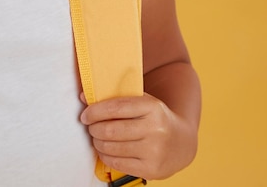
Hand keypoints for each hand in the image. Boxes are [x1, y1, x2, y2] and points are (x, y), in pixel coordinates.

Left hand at [80, 93, 194, 179]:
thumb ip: (115, 96)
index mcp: (152, 107)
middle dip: (94, 128)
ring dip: (97, 142)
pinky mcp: (152, 169)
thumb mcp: (142, 101)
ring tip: (97, 138)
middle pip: (111, 130)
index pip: (115, 108)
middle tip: (90, 127)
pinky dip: (105, 156)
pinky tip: (104, 150)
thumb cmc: (155, 118)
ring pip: (112, 148)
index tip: (85, 114)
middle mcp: (155, 130)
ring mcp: (154, 151)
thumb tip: (84, 96)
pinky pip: (118, 163)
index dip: (94, 111)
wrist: (182, 143)